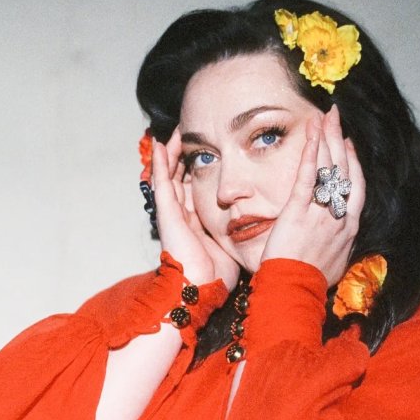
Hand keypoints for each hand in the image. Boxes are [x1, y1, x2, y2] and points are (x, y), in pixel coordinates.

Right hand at [151, 128, 239, 290]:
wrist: (201, 287)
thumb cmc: (217, 273)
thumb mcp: (233, 243)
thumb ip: (241, 229)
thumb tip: (261, 217)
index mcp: (197, 221)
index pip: (196, 188)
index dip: (201, 169)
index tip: (210, 150)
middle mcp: (183, 214)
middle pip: (181, 176)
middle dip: (185, 155)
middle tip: (190, 134)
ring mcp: (172, 212)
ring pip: (170, 174)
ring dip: (172, 152)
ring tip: (175, 132)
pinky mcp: (166, 212)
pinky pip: (161, 181)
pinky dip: (159, 162)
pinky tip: (160, 144)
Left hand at [260, 106, 364, 286]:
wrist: (294, 292)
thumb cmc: (310, 283)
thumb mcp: (334, 263)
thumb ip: (337, 245)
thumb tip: (336, 240)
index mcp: (349, 229)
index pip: (357, 188)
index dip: (353, 163)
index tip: (349, 145)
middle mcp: (339, 217)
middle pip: (344, 170)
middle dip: (340, 140)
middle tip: (336, 118)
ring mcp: (320, 212)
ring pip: (327, 168)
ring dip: (326, 138)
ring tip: (324, 116)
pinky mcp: (298, 211)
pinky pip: (306, 176)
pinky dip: (309, 152)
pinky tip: (311, 133)